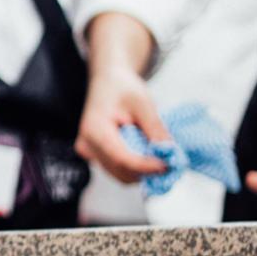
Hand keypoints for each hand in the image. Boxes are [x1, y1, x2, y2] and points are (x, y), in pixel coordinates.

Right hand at [75, 65, 169, 182]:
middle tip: (169, 159)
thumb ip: (154, 129)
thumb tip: (169, 153)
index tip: (168, 165)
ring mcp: (89, 152)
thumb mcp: (143, 103)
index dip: (146, 166)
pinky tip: (144, 152)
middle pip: (121, 171)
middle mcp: (87, 145)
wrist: (107, 81)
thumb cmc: (122, 87)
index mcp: (94, 129)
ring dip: (142, 170)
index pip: (121, 158)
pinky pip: (118, 169)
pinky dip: (136, 167)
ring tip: (157, 153)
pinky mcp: (96, 156)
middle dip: (147, 170)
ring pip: (120, 174)